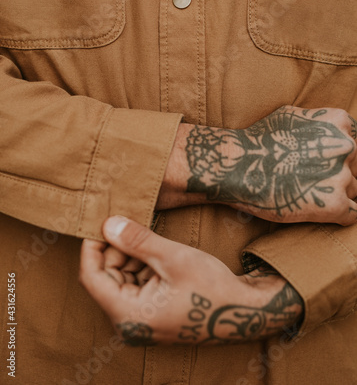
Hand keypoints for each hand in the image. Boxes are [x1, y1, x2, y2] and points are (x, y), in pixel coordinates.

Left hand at [79, 216, 302, 345]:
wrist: (245, 312)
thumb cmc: (213, 288)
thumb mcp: (173, 257)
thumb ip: (137, 240)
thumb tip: (108, 223)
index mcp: (130, 315)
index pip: (92, 278)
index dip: (92, 247)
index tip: (101, 222)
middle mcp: (130, 322)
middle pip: (106, 277)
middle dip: (116, 249)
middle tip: (130, 223)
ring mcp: (142, 319)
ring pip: (121, 279)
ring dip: (131, 256)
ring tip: (150, 238)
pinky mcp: (152, 313)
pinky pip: (135, 285)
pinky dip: (142, 265)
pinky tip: (157, 252)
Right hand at [183, 106, 356, 224]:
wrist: (238, 164)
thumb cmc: (258, 139)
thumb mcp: (292, 115)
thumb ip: (319, 122)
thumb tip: (334, 130)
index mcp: (338, 123)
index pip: (355, 143)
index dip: (339, 155)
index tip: (325, 163)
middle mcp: (346, 147)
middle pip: (356, 167)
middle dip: (338, 174)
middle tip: (314, 179)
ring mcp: (341, 176)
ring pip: (355, 190)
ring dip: (336, 194)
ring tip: (309, 194)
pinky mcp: (334, 205)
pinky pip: (353, 215)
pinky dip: (338, 215)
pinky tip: (319, 210)